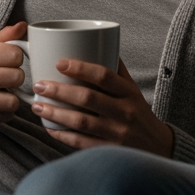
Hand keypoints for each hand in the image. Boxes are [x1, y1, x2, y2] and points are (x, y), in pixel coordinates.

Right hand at [0, 22, 27, 125]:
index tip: (9, 61)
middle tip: (7, 78)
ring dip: (13, 97)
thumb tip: (23, 26)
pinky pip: (6, 116)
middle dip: (16, 77)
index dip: (17, 58)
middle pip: (17, 78)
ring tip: (3, 92)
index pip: (16, 55)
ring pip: (13, 101)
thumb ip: (7, 36)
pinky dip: (5, 111)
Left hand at [31, 59, 174, 156]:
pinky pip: (80, 142)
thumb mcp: (133, 90)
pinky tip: (49, 127)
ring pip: (81, 121)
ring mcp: (116, 133)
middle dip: (59, 91)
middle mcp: (124, 112)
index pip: (104, 76)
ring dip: (55, 113)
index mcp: (129, 92)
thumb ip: (116, 71)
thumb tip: (99, 44)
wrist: (157, 147)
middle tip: (39, 85)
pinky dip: (62, 134)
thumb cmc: (139, 113)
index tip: (59, 63)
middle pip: (88, 98)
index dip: (81, 68)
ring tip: (37, 106)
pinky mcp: (108, 150)